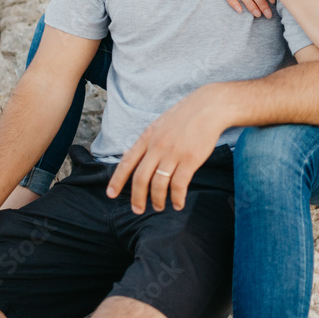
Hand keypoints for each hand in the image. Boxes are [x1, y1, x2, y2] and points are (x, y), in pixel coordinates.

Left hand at [106, 86, 227, 213]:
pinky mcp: (190, 159)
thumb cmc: (184, 116)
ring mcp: (173, 153)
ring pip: (159, 184)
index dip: (117, 180)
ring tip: (159, 207)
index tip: (111, 194)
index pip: (127, 162)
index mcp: (147, 137)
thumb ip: (146, 142)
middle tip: (138, 210)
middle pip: (140, 178)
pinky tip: (178, 204)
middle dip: (137, 198)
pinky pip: (179, 185)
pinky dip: (177, 198)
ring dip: (157, 200)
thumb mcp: (159, 125)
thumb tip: (130, 156)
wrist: (208, 108)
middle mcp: (157, 146)